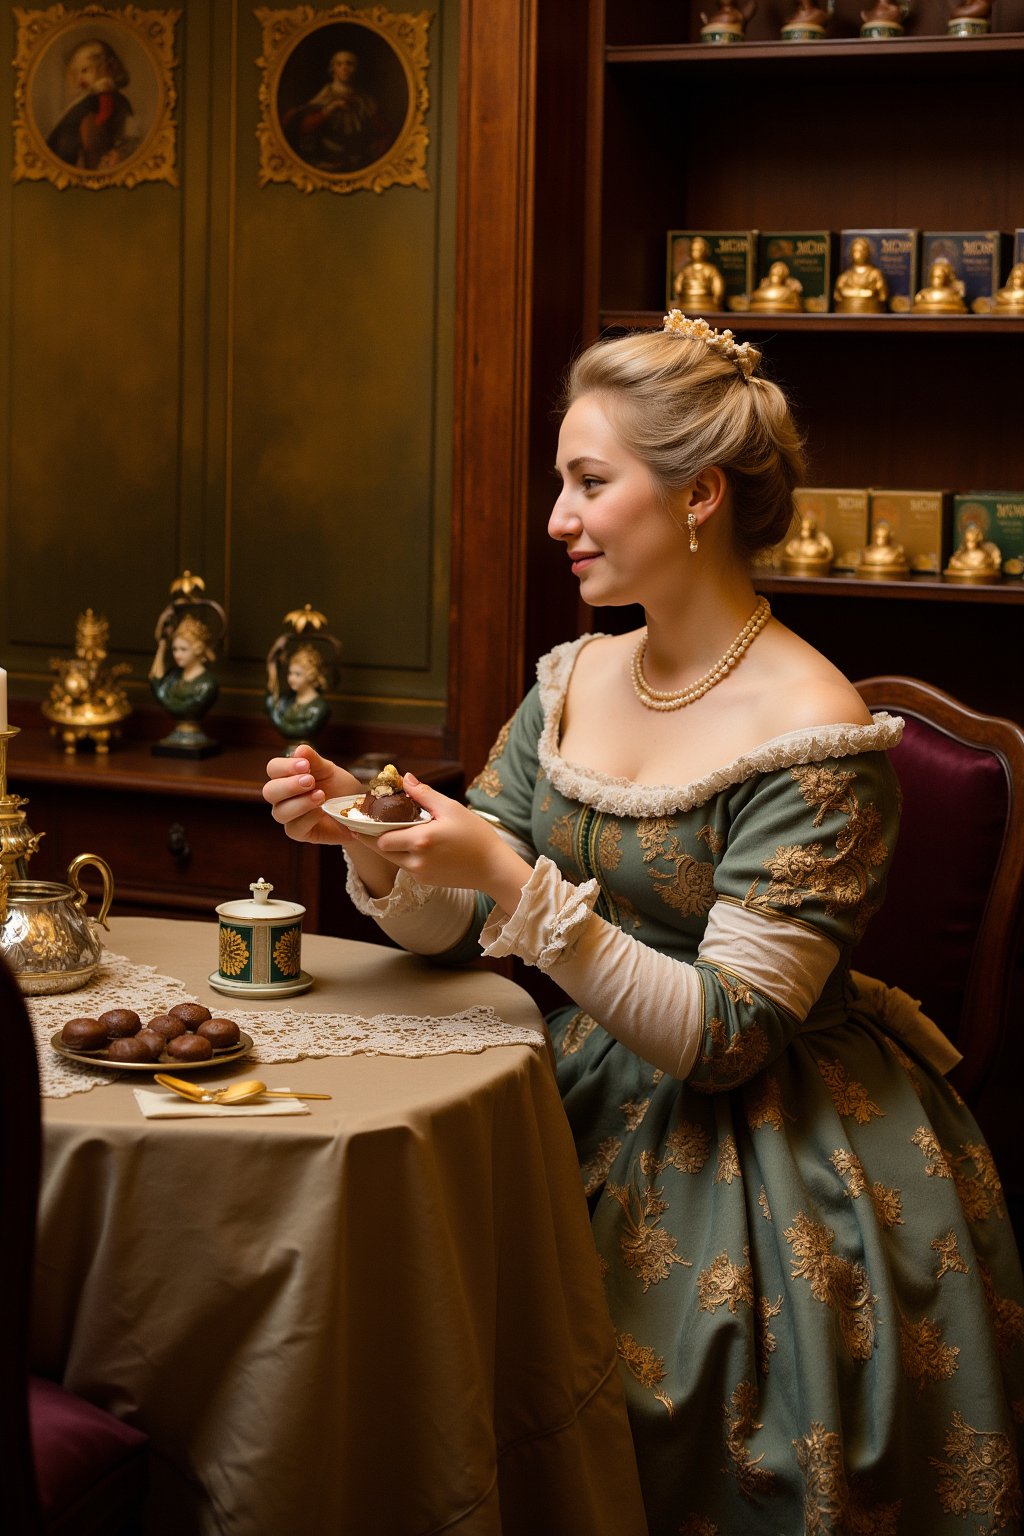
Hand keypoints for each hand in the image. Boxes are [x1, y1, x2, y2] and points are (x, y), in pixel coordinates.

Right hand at [262, 744, 362, 846]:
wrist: (358, 810)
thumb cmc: (339, 787)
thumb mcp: (329, 771)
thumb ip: (315, 761)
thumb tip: (300, 749)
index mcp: (286, 777)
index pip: (273, 768)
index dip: (285, 766)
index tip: (306, 765)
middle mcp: (282, 797)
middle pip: (269, 791)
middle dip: (289, 785)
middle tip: (310, 781)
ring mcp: (289, 816)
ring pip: (279, 812)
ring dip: (300, 803)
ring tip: (321, 795)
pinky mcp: (299, 833)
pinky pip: (294, 828)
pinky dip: (308, 818)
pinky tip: (321, 811)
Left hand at [358, 775, 530, 912]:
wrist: (493, 867)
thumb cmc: (476, 836)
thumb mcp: (451, 808)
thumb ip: (424, 794)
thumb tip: (405, 778)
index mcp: (420, 840)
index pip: (380, 838)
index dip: (369, 829)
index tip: (360, 819)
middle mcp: (416, 861)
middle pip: (381, 851)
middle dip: (375, 837)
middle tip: (371, 822)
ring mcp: (420, 874)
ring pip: (392, 859)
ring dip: (390, 846)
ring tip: (393, 829)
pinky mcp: (425, 882)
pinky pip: (406, 866)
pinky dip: (405, 854)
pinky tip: (415, 842)